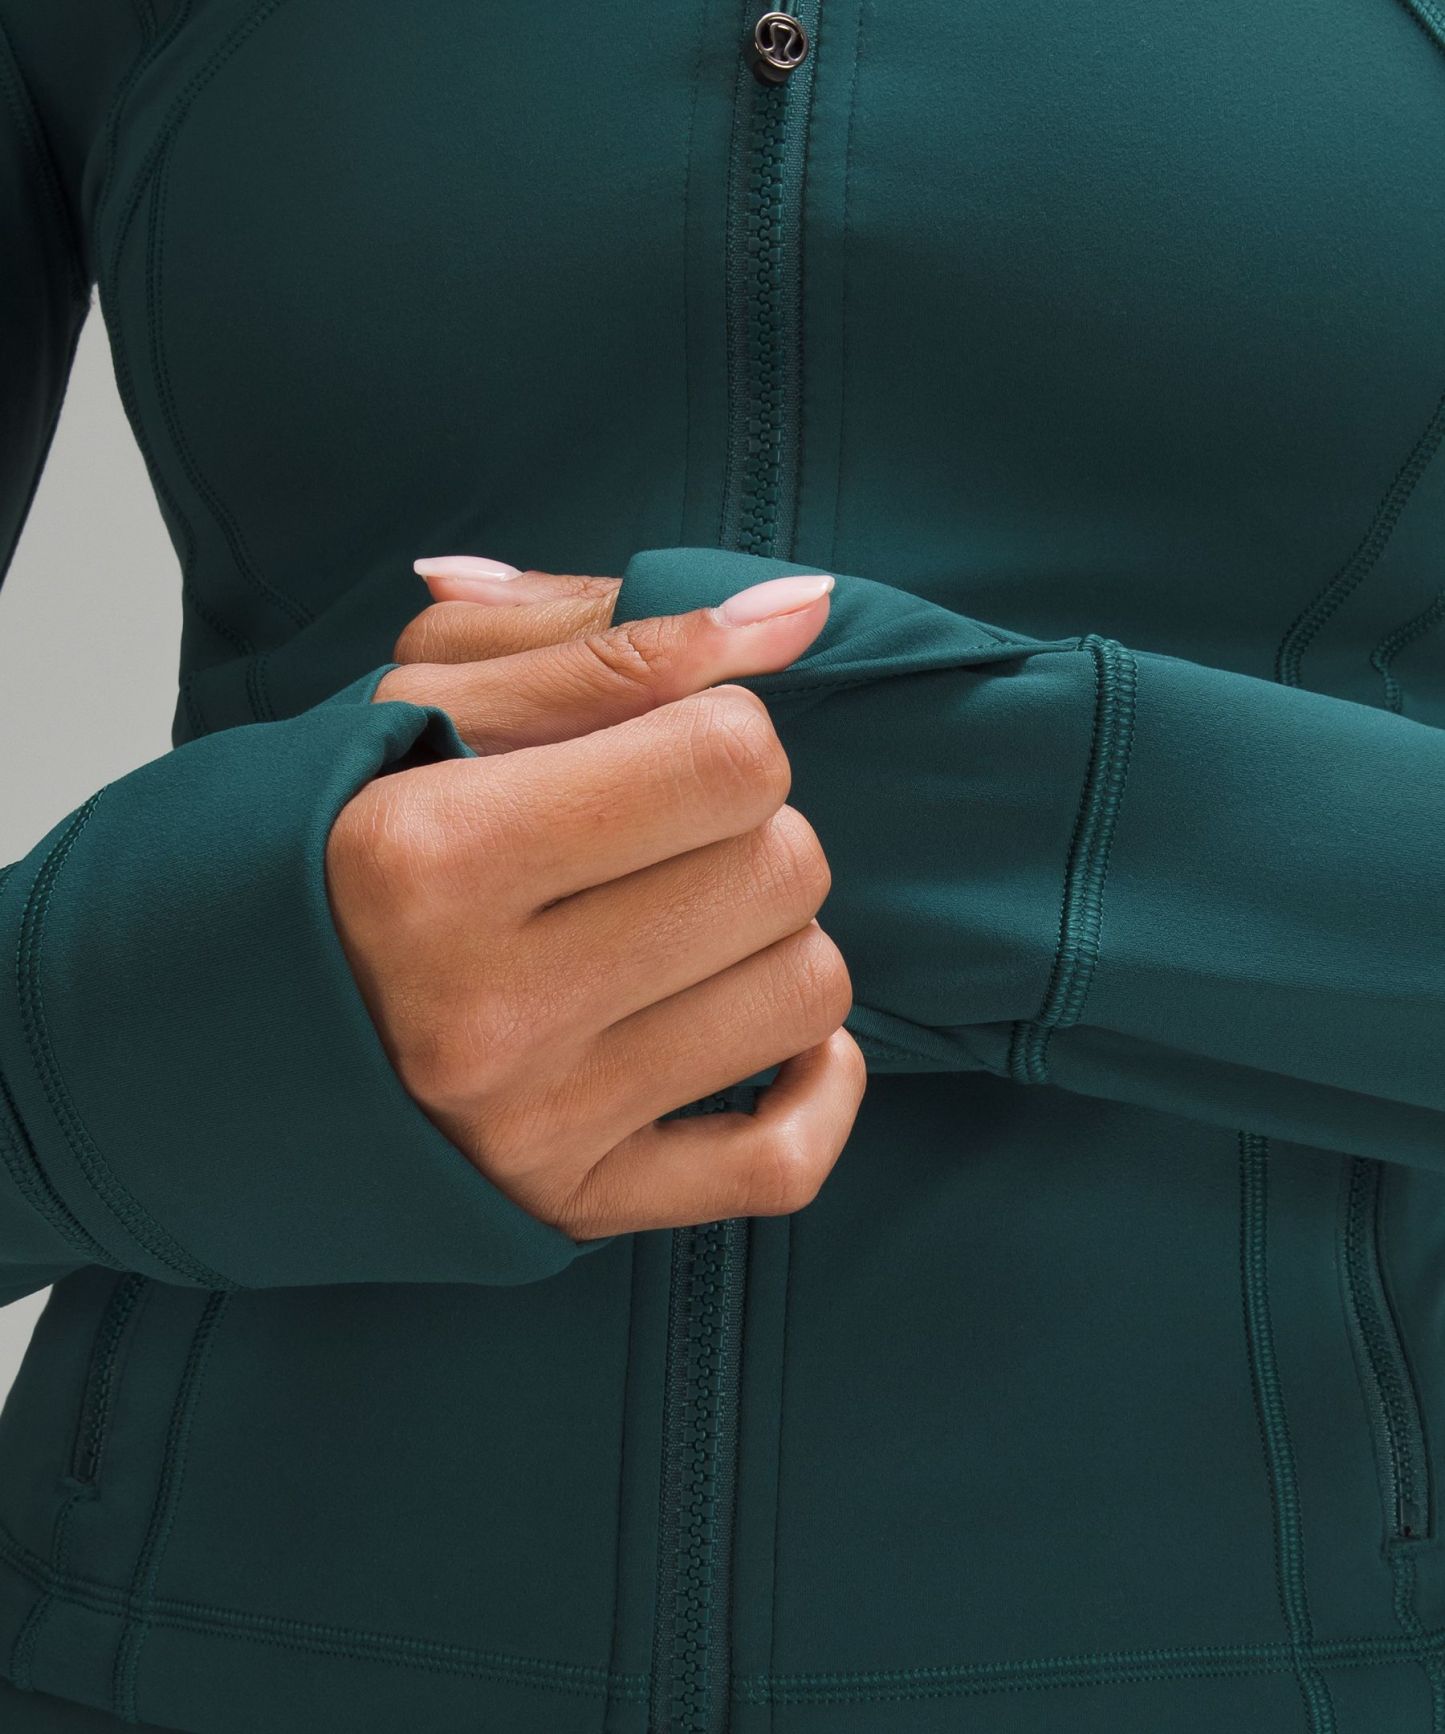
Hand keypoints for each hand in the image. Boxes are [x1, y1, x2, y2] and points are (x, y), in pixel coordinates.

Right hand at [324, 557, 865, 1239]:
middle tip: (664, 838)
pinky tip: (760, 1032)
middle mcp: (484, 1009)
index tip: (663, 748)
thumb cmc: (328, 841)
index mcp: (432, 855)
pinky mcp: (570, 1207)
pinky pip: (786, 1163)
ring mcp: (532, 1127)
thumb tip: (804, 612)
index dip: (723, 727)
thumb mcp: (426, 700)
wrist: (208, 1028)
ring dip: (772, 939)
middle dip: (749, 826)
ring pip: (807, 996)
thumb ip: (615, 639)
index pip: (731, 758)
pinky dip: (816, 1085)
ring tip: (681, 926)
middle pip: (783, 871)